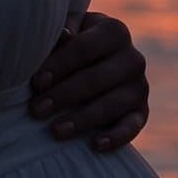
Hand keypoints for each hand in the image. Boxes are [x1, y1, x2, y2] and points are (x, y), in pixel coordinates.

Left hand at [26, 9, 149, 152]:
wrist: (96, 66)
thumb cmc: (71, 47)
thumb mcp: (67, 33)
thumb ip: (62, 33)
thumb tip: (64, 35)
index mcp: (114, 31)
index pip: (84, 48)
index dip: (59, 65)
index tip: (36, 82)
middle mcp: (133, 58)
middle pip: (95, 78)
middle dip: (63, 95)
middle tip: (37, 110)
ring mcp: (139, 86)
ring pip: (111, 104)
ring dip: (82, 119)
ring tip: (56, 131)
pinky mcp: (141, 112)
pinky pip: (132, 126)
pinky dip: (116, 137)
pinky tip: (95, 145)